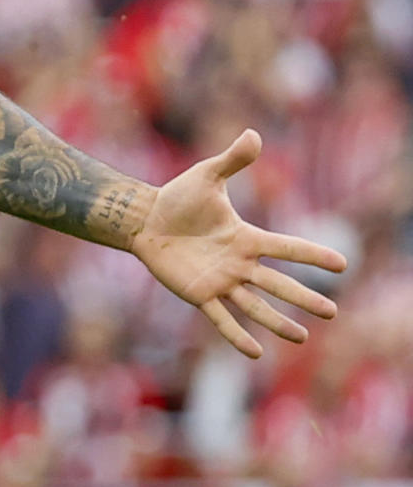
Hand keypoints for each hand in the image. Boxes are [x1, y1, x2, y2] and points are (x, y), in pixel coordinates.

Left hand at [130, 129, 344, 358]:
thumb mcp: (207, 177)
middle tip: (332, 311)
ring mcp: (220, 281)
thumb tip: (253, 134)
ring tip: (303, 337)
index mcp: (245, 238)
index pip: (286, 248)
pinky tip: (254, 352)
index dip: (312, 255)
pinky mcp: (198, 294)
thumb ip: (232, 160)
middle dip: (304, 297)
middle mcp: (238, 263)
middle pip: (278, 283)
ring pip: (255, 305)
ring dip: (278, 322)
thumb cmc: (177, 198)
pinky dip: (236, 335)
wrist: (145, 219)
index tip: (342, 264)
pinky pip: (220, 318)